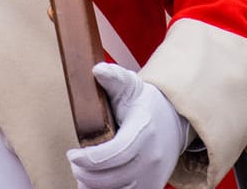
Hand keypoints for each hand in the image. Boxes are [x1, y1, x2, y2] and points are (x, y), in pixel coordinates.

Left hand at [67, 63, 185, 188]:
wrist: (174, 122)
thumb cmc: (145, 104)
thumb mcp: (131, 86)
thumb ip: (114, 78)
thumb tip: (97, 70)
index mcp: (143, 130)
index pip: (115, 153)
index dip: (90, 158)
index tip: (72, 154)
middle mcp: (151, 157)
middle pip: (113, 177)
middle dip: (86, 174)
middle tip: (75, 164)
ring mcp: (154, 175)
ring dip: (94, 186)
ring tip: (82, 175)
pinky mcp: (153, 186)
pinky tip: (95, 183)